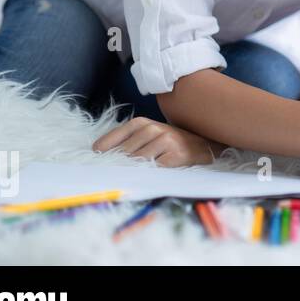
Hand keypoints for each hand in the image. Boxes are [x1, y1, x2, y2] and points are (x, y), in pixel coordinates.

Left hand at [92, 116, 220, 166]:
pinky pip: (155, 168)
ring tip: (132, 177)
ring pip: (138, 161)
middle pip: (124, 153)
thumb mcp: (148, 136)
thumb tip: (102, 158)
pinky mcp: (176, 155)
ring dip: (133, 171)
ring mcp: (165, 141)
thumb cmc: (170, 142)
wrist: (203, 144)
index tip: (96, 163)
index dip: (103, 151)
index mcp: (141, 123)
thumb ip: (127, 143)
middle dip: (118, 165)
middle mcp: (152, 129)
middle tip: (112, 176)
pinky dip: (149, 174)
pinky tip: (149, 176)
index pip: (113, 139)